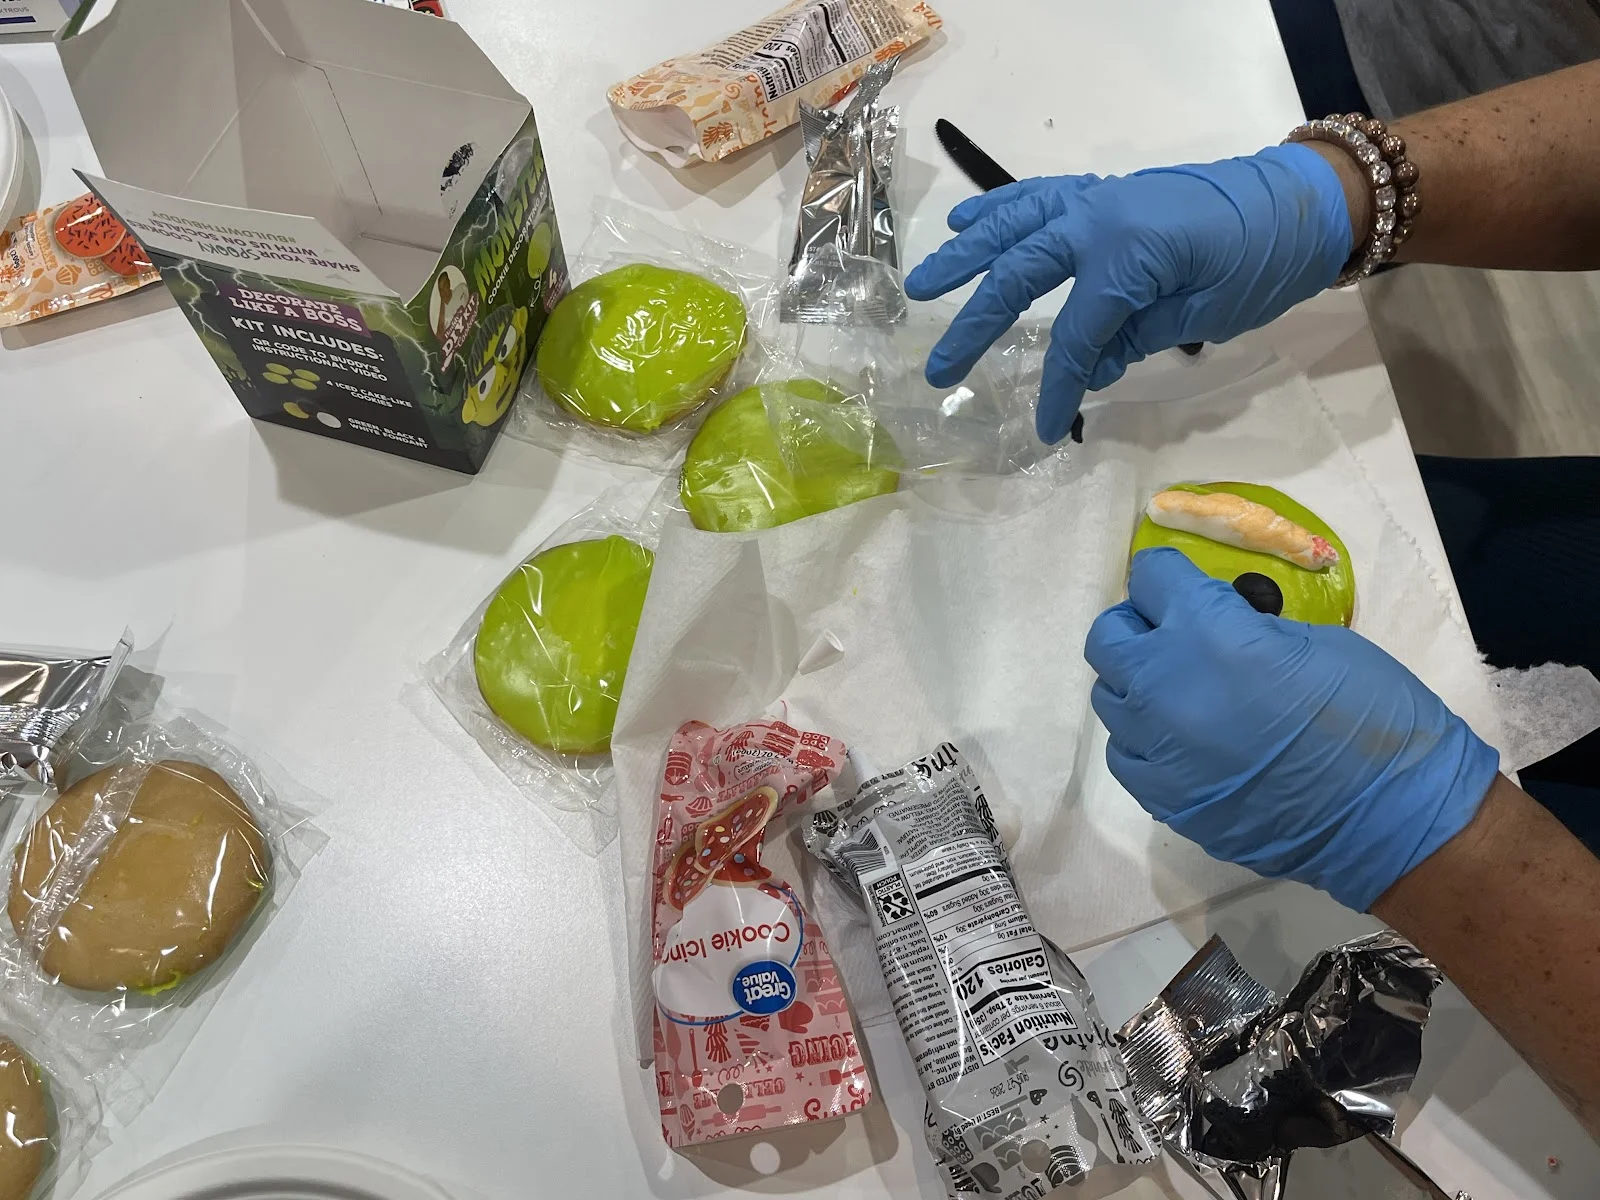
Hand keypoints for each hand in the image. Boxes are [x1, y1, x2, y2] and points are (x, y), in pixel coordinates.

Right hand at [904, 145, 1353, 443]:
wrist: (1302, 201)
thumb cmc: (1262, 264)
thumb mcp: (1202, 316)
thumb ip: (1134, 338)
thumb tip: (1084, 368)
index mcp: (1127, 255)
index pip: (1075, 335)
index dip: (1058, 386)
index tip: (1046, 429)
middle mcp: (1098, 219)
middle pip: (1018, 277)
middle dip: (975, 327)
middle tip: (938, 367)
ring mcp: (1098, 200)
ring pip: (1013, 226)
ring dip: (965, 255)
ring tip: (924, 283)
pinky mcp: (1105, 194)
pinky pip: (1039, 197)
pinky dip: (999, 209)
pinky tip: (968, 221)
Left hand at [1084, 548, 1498, 911]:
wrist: (1393, 816)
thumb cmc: (1373, 713)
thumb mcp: (1316, 640)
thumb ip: (1248, 627)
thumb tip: (1218, 624)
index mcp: (1208, 633)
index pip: (1153, 577)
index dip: (1169, 577)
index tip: (1183, 585)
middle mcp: (1164, 686)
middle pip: (1109, 638)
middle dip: (1136, 626)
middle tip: (1171, 634)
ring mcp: (1157, 748)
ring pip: (1110, 698)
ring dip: (1137, 686)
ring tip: (1181, 692)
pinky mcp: (1163, 798)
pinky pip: (1127, 755)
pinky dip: (1145, 741)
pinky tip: (1182, 743)